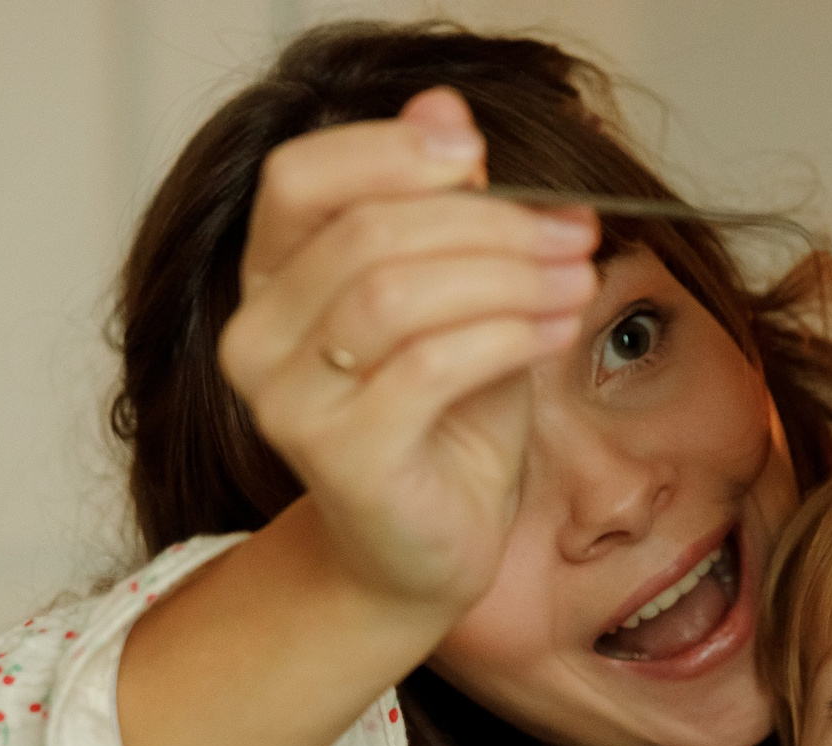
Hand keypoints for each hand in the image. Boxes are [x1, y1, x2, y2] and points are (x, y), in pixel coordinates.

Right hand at [216, 87, 600, 620]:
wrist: (429, 553)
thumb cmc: (443, 427)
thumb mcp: (459, 300)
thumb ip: (447, 212)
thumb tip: (445, 105)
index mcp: (272, 280)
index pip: (301, 178)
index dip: (387, 150)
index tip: (479, 153)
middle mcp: (256, 336)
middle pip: (364, 231)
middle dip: (487, 222)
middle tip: (573, 231)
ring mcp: (287, 400)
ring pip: (394, 294)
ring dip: (504, 276)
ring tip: (575, 279)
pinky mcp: (339, 455)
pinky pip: (428, 368)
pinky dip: (506, 336)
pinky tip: (556, 329)